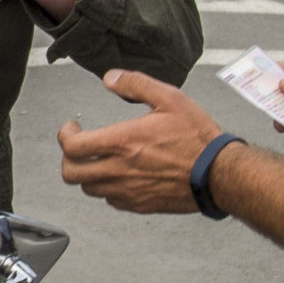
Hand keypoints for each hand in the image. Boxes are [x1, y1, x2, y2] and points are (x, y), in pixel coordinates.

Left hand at [58, 70, 224, 213]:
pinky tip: (120, 175)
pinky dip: (107, 188)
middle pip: (71, 174)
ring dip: (88, 174)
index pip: (73, 147)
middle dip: (69, 158)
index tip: (72, 128)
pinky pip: (111, 200)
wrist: (219, 174)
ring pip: (89, 189)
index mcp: (123, 143)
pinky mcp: (140, 204)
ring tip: (99, 159)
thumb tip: (111, 78)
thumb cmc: (197, 138)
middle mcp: (120, 170)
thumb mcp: (170, 99)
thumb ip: (136, 84)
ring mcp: (129, 191)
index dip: (65, 136)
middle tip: (79, 147)